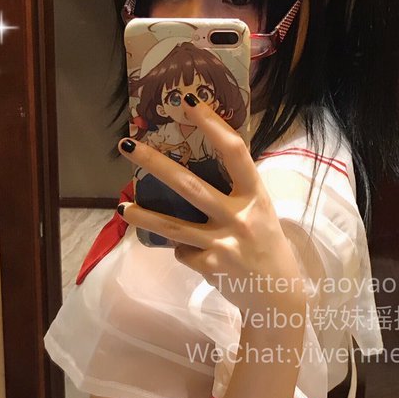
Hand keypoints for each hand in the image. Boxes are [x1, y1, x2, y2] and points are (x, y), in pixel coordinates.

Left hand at [116, 101, 307, 318]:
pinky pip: (183, 252)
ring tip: (120, 206)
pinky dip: (183, 250)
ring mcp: (223, 244)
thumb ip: (235, 192)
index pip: (234, 152)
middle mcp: (239, 217)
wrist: (278, 294)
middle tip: (126, 145)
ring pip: (173, 226)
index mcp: (255, 196)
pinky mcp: (210, 266)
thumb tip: (193, 167)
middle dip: (154, 163)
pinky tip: (192, 254)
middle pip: (189, 186)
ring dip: (143, 215)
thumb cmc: (266, 245)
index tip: (189, 102)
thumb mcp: (259, 212)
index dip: (211, 125)